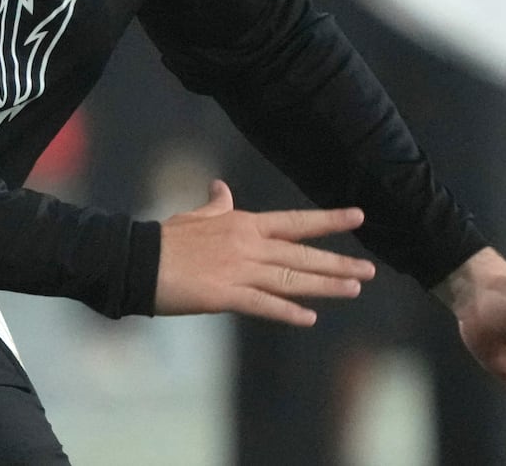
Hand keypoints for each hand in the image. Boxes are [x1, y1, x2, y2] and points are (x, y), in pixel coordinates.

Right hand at [155, 180, 375, 325]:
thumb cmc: (164, 239)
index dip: (327, 220)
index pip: (294, 221)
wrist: (137, 259)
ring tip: (352, 288)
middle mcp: (248, 244)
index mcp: (243, 224)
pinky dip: (287, 312)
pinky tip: (308, 318)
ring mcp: (238, 270)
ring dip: (324, 285)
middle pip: (301, 254)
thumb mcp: (195, 217)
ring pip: (290, 278)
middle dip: (337, 262)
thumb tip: (222, 188)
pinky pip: (262, 304)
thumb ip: (216, 206)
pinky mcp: (225, 294)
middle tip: (369, 270)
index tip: (358, 216)